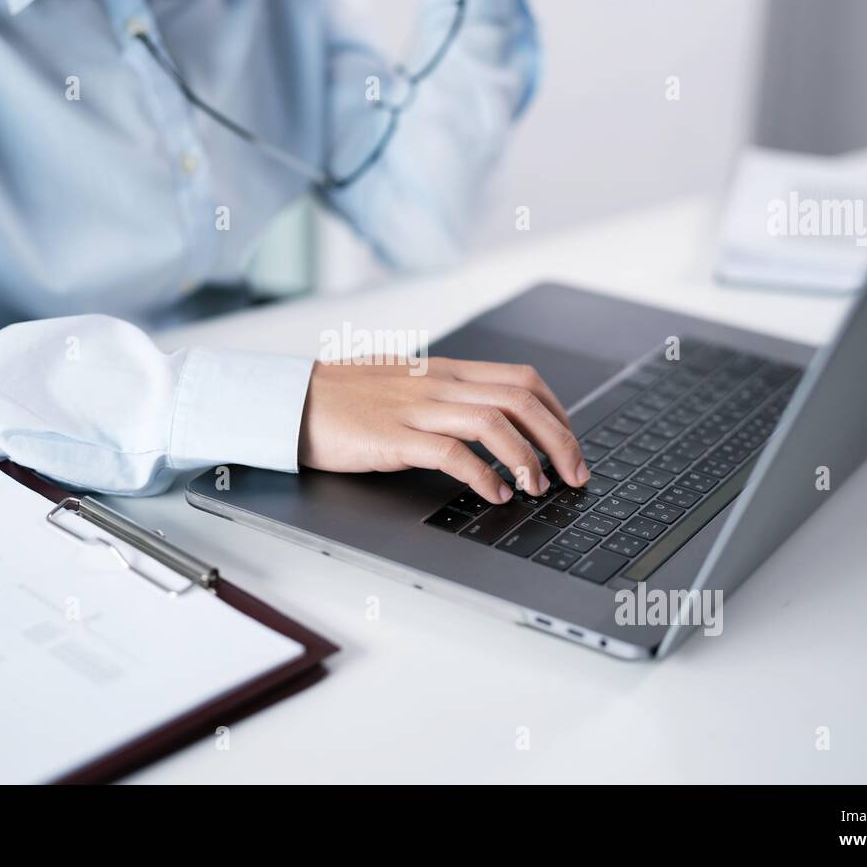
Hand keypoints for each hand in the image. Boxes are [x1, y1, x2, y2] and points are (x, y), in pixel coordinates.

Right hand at [298, 358, 590, 504]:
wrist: (291, 399)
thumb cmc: (344, 397)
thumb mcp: (406, 385)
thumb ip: (445, 396)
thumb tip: (488, 420)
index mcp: (446, 371)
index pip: (522, 379)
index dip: (557, 412)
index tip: (570, 443)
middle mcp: (439, 384)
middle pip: (521, 400)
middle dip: (560, 440)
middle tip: (575, 475)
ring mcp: (416, 408)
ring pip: (495, 423)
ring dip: (527, 459)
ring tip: (538, 489)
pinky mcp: (394, 437)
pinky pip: (451, 453)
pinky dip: (482, 476)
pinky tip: (494, 495)